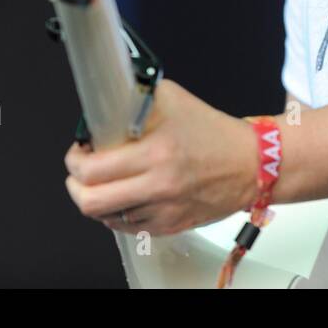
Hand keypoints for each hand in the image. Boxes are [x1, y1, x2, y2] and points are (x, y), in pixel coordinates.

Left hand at [63, 79, 259, 236]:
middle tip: (80, 173)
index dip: (74, 161)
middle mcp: (158, 186)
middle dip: (76, 186)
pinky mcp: (172, 226)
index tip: (79, 152)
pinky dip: (119, 213)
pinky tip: (125, 196)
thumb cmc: (215, 132)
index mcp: (156, 153)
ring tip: (105, 182)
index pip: (92, 170)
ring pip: (107, 218)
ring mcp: (164, 211)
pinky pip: (129, 228)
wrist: (252, 163)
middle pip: (91, 202)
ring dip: (98, 199)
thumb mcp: (173, 101)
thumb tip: (107, 99)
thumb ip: (137, 99)